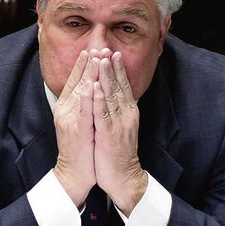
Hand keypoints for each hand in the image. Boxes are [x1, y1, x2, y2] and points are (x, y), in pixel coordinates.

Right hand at [53, 50, 97, 206]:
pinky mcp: (78, 131)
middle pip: (77, 82)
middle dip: (87, 63)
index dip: (82, 65)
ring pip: (80, 92)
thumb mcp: (79, 122)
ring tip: (96, 57)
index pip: (74, 81)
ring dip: (88, 74)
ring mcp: (71, 120)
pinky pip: (84, 111)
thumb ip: (81, 105)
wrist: (74, 173)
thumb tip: (88, 88)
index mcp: (67, 108)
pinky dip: (88, 97)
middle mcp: (66, 111)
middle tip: (96, 46)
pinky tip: (93, 85)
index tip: (90, 50)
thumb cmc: (80, 148)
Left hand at [92, 51, 146, 215]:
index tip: (114, 53)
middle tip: (107, 48)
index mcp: (129, 112)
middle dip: (111, 66)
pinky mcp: (108, 135)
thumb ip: (119, 111)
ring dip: (105, 77)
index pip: (124, 86)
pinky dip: (99, 100)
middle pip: (118, 86)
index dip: (118, 69)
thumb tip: (116, 96)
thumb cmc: (119, 153)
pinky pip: (102, 114)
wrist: (124, 177)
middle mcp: (126, 115)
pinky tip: (95, 87)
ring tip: (101, 60)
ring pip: (111, 96)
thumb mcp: (122, 127)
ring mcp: (118, 124)